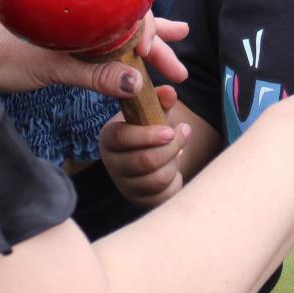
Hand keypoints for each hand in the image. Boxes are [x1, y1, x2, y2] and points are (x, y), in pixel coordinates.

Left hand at [0, 13, 190, 97]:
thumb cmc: (4, 56)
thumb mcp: (53, 67)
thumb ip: (96, 75)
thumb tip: (135, 84)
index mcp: (84, 14)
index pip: (129, 16)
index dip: (148, 34)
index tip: (153, 54)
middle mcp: (84, 19)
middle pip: (131, 26)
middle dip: (158, 46)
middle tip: (179, 70)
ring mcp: (77, 32)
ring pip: (122, 36)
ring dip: (148, 47)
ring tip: (178, 51)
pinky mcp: (68, 46)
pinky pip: (105, 48)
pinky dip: (123, 54)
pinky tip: (141, 55)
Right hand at [100, 86, 193, 206]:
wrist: (147, 154)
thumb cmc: (148, 128)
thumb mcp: (151, 110)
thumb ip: (160, 100)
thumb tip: (169, 92)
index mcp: (110, 137)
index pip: (122, 138)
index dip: (149, 135)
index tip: (170, 131)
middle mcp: (111, 163)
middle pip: (144, 161)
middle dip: (171, 147)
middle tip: (184, 132)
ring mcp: (124, 184)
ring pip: (156, 179)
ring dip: (174, 162)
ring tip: (177, 149)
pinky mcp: (139, 200)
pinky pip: (163, 194)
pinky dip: (174, 179)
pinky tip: (173, 166)